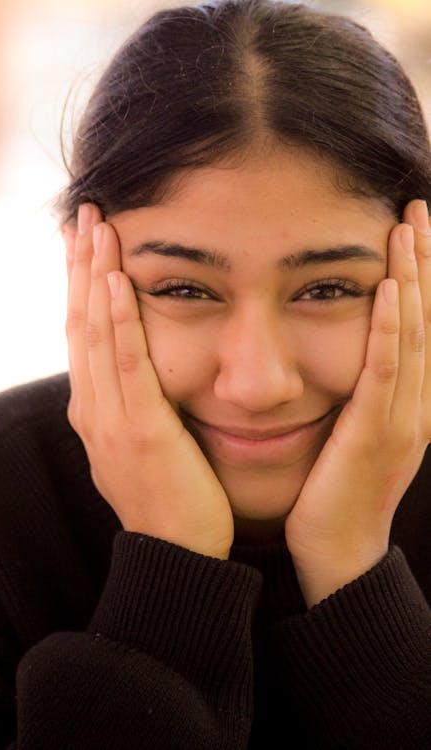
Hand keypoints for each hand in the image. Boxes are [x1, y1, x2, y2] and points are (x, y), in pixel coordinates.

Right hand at [64, 204, 233, 558]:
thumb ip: (135, 407)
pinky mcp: (139, 428)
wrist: (178, 556)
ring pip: (94, 333)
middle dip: (81, 266)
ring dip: (94, 275)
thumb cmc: (171, 500)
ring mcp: (110, 418)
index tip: (85, 243)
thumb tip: (140, 377)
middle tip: (84, 214)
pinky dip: (117, 319)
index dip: (81, 285)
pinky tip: (116, 280)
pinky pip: (126, 364)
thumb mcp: (143, 446)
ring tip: (96, 225)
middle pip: (81, 322)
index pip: (83, 334)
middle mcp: (92, 408)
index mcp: (96, 410)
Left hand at [285, 199, 430, 605]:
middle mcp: (414, 403)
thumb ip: (356, 392)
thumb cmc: (334, 491)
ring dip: (412, 279)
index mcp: (406, 401)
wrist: (338, 549)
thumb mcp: (352, 431)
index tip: (409, 230)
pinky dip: (390, 329)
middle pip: (423, 318)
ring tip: (407, 228)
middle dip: (422, 261)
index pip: (415, 325)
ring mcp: (401, 418)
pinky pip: (384, 373)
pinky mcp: (375, 434)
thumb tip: (343, 355)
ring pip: (411, 335)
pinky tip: (389, 290)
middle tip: (416, 208)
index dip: (418, 275)